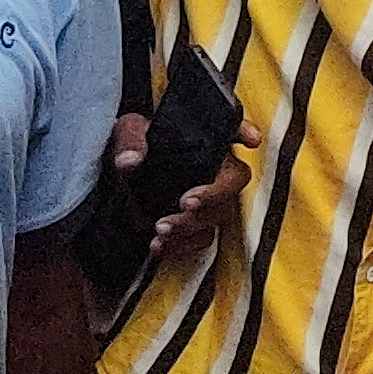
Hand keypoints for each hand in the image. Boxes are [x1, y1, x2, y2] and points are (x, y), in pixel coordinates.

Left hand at [110, 109, 265, 263]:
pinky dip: (183, 245)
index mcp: (203, 137)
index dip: (246, 130)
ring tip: (163, 228)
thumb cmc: (136, 148)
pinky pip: (203, 238)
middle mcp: (214, 166)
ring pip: (220, 214)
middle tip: (186, 203)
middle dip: (213, 195)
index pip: (233, 127)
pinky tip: (161, 245)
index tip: (251, 139)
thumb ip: (131, 142)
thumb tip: (130, 160)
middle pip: (233, 180)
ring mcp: (208, 197)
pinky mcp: (195, 223)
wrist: (121, 181)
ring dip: (194, 225)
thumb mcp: (129, 133)